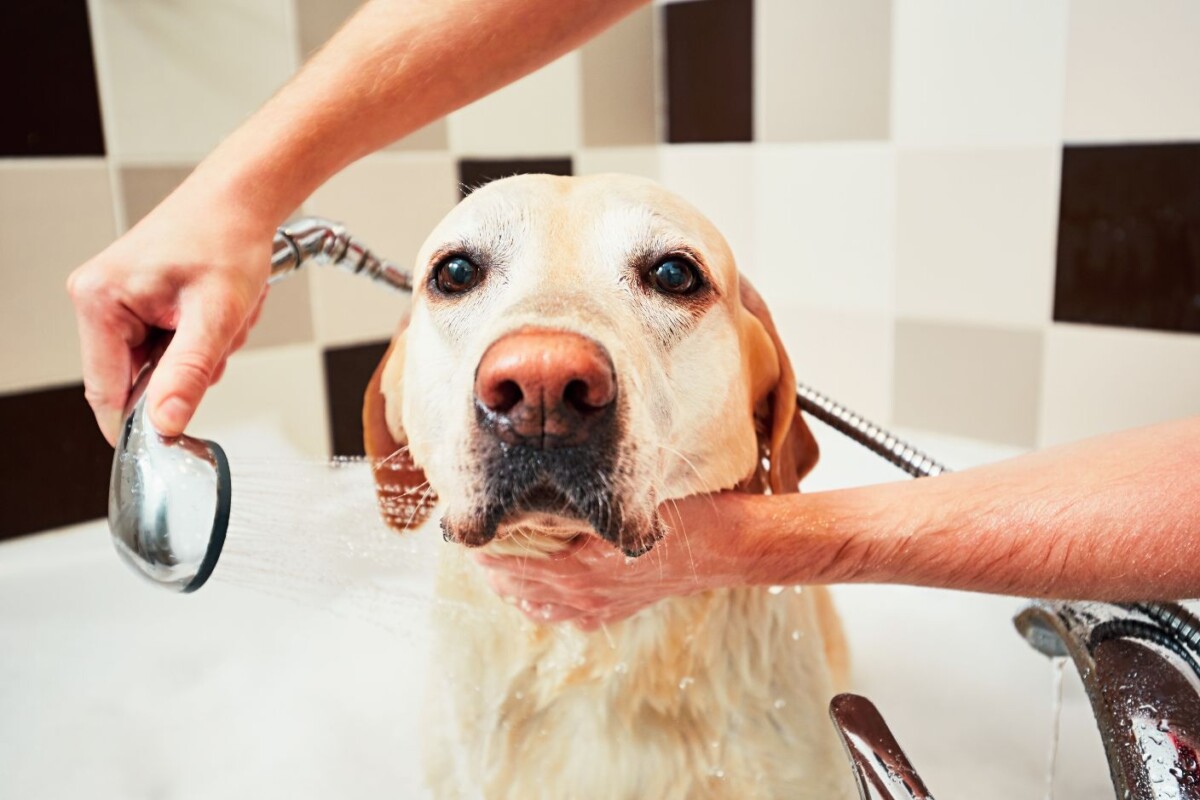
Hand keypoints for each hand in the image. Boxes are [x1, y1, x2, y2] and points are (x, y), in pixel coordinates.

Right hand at [67, 178, 272, 443]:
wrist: (242, 199)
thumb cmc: (227, 237)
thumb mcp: (216, 315)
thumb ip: (188, 373)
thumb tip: (165, 423)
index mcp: (99, 301)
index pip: (106, 393)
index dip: (142, 422)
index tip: (175, 438)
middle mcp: (97, 299)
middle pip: (137, 379)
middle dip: (187, 370)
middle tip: (218, 335)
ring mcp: (115, 299)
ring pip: (159, 363)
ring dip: (200, 351)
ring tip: (221, 312)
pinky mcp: (136, 298)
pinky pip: (166, 343)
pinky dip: (199, 336)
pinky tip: (213, 308)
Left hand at [471, 494, 754, 629]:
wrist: (723, 548)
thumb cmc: (679, 512)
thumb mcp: (625, 495)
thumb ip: (579, 497)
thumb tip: (531, 484)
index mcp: (579, 563)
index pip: (508, 559)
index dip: (483, 543)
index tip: (467, 522)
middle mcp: (581, 592)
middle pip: (512, 584)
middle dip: (489, 562)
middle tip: (475, 536)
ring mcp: (595, 606)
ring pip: (532, 604)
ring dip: (510, 584)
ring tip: (495, 561)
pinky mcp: (610, 612)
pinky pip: (560, 616)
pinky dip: (539, 603)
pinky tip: (534, 587)